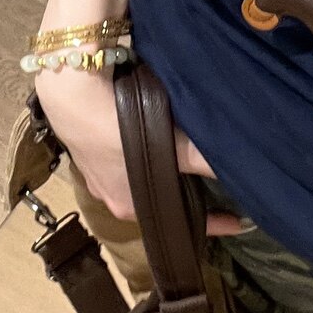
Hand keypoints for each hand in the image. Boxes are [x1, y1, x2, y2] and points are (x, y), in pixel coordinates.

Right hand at [33, 65, 244, 235]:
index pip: (177, 221)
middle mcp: (110, 194)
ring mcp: (97, 169)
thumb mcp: (164, 145)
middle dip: (185, 190)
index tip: (239, 221)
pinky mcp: (90, 142)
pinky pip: (127, 153)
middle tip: (217, 182)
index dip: (210, 222)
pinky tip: (159, 130)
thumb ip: (202, 158)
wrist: (69, 90)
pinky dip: (146, 147)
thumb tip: (244, 168)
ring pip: (142, 174)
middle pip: (158, 197)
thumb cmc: (113, 126)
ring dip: (164, 166)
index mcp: (127, 207)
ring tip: (193, 154)